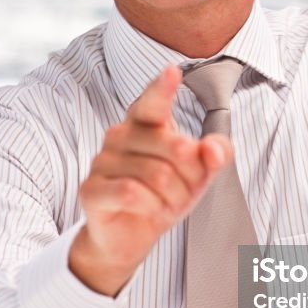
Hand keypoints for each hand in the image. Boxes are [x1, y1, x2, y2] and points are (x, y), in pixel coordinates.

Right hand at [69, 65, 230, 295]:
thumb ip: (215, 155)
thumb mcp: (199, 174)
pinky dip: (151, 206)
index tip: (173, 71)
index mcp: (145, 123)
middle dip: (192, 176)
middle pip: (176, 148)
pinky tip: (148, 209)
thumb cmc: (163, 195)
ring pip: (157, 174)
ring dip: (174, 197)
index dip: (163, 88)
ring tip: (168, 204)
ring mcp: (102, 160)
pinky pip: (133, 192)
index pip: (154, 101)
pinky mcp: (92, 188)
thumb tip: (212, 149)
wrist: (130, 236)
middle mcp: (120, 134)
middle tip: (186, 191)